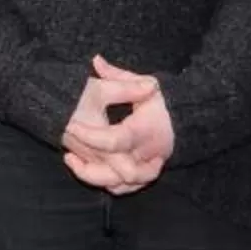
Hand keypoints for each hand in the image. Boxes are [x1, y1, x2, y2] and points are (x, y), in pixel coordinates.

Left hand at [63, 57, 174, 192]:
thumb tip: (96, 60)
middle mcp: (146, 154)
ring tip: (71, 159)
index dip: (91, 136)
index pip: (116, 140)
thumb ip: (117, 76)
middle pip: (118, 172)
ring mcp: (145, 168)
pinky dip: (104, 183)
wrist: (182, 122)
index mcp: (145, 131)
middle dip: (91, 165)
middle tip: (68, 148)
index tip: (71, 125)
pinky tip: (84, 169)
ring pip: (119, 185)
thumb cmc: (158, 101)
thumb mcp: (143, 83)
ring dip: (93, 177)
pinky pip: (123, 189)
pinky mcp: (142, 176)